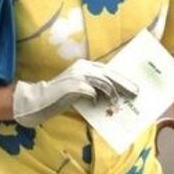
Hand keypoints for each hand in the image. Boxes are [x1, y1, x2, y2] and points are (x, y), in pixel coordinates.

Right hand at [12, 59, 137, 127]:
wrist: (38, 100)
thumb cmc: (60, 98)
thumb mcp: (79, 90)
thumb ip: (94, 90)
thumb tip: (113, 98)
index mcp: (84, 66)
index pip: (108, 71)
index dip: (122, 78)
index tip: (133, 86)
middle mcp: (83, 67)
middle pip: (110, 75)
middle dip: (124, 85)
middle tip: (135, 94)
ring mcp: (79, 76)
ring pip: (104, 82)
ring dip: (114, 93)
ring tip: (122, 102)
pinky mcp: (74, 86)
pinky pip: (92, 92)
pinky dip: (97, 99)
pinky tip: (97, 106)